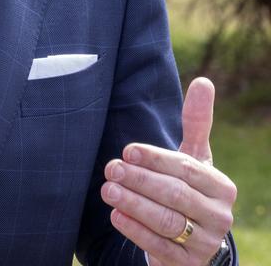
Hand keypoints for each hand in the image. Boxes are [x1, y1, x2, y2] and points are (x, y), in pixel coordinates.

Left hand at [101, 77, 236, 263]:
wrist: (196, 241)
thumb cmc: (190, 188)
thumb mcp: (195, 159)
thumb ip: (196, 123)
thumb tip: (203, 81)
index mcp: (221, 186)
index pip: (185, 168)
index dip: (155, 158)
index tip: (126, 151)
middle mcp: (219, 216)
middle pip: (175, 195)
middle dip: (140, 180)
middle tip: (110, 169)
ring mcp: (206, 244)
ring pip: (167, 222)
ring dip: (134, 205)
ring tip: (107, 190)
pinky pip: (161, 248)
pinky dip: (136, 231)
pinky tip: (116, 216)